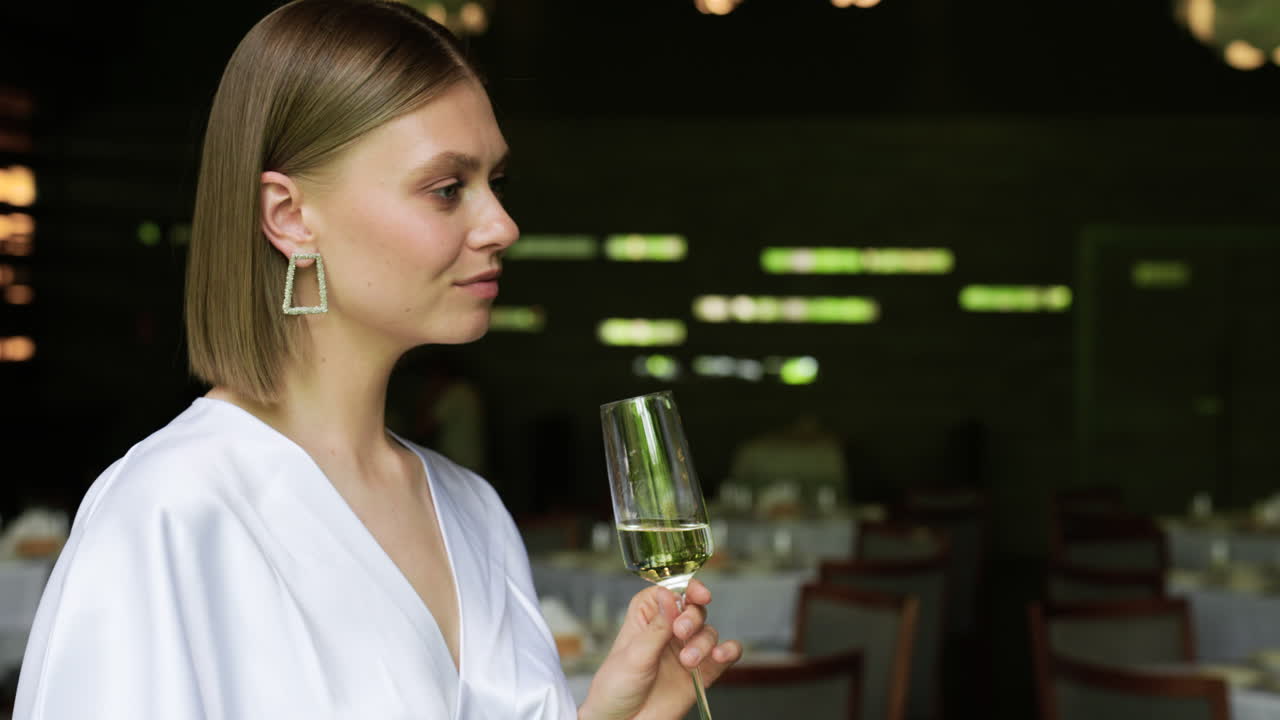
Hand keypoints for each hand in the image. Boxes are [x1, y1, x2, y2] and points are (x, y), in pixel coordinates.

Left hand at [578, 579, 741, 719]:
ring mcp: (686, 651)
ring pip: (708, 632)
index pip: (671, 591)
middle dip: (693, 618)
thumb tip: (669, 595)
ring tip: (688, 661)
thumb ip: (657, 628)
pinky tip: (722, 654)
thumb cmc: (615, 688)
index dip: (687, 587)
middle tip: (682, 632)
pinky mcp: (700, 673)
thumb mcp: (633, 655)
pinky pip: (723, 656)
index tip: (698, 594)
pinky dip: (729, 651)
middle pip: (694, 609)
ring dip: (703, 642)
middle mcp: (668, 631)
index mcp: (646, 617)